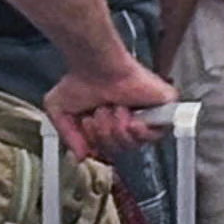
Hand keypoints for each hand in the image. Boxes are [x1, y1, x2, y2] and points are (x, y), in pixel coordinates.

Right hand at [45, 58, 176, 159]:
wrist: (97, 67)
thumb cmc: (80, 81)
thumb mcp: (59, 111)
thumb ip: (69, 137)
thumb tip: (80, 157)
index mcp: (107, 124)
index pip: (106, 151)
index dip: (95, 144)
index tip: (86, 122)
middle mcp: (127, 121)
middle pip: (119, 150)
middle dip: (104, 133)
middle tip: (98, 112)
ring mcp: (146, 115)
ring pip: (134, 144)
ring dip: (117, 128)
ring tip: (113, 108)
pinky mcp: (163, 108)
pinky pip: (157, 134)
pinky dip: (140, 131)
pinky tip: (131, 119)